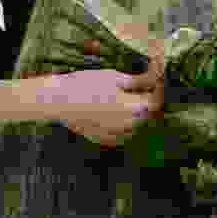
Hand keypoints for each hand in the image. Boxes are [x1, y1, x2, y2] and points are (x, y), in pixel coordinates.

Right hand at [35, 69, 163, 147]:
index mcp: (133, 108)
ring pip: (133, 124)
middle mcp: (127, 125)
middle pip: (145, 114)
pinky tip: (108, 111)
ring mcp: (115, 135)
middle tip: (140, 86)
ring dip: (133, 113)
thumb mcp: (114, 77)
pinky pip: (118, 132)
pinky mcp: (103, 139)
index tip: (156, 80)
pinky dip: (119, 123)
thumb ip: (137, 81)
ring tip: (122, 98)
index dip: (158, 89)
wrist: (58, 101)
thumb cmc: (85, 85)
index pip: (156, 101)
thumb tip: (152, 77)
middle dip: (146, 100)